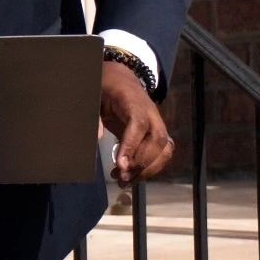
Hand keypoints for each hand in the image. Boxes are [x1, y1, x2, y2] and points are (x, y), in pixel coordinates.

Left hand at [100, 61, 173, 183]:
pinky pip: (163, 153)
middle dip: (141, 163)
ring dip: (148, 170)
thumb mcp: (95, 96)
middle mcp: (152, 113)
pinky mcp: (158, 133)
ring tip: (125, 181)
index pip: (139, 124)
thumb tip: (97, 137)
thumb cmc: (106, 87)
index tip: (121, 165)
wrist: (122, 78)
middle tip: (121, 176)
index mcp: (134, 100)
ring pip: (164, 150)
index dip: (132, 145)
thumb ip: (95, 116)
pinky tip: (132, 176)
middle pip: (158, 140)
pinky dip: (151, 168)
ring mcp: (158, 123)